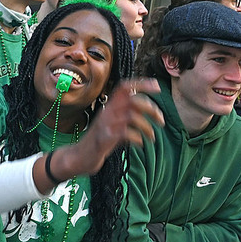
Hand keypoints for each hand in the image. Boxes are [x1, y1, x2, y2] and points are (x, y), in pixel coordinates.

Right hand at [38, 80, 161, 188]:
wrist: (79, 157)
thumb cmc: (99, 141)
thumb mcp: (112, 124)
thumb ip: (126, 115)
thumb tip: (148, 110)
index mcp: (109, 106)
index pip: (124, 87)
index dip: (141, 84)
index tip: (157, 87)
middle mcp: (107, 112)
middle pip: (133, 100)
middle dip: (151, 109)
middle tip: (161, 120)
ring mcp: (105, 124)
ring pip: (132, 116)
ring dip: (147, 127)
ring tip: (152, 137)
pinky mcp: (105, 138)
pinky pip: (126, 133)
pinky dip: (137, 138)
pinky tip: (140, 144)